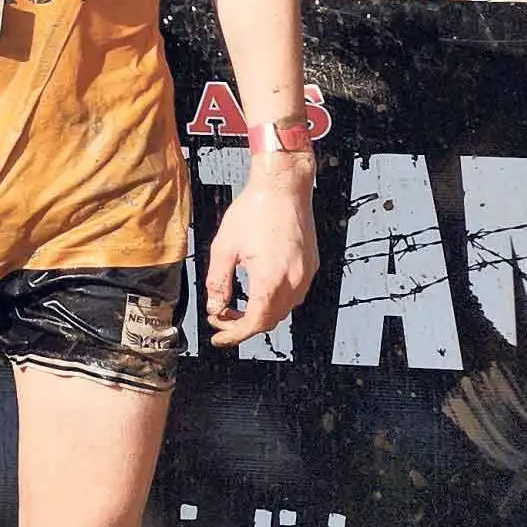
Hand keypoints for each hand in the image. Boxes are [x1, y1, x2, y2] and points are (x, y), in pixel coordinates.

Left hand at [203, 156, 317, 347]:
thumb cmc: (254, 211)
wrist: (283, 188)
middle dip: (244, 325)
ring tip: (235, 306)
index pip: (254, 323)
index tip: (219, 337)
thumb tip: (215, 306)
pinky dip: (274, 301)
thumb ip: (217, 282)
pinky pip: (294, 295)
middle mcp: (294, 281)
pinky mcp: (311, 266)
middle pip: (270, 320)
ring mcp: (306, 274)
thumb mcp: (223, 248)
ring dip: (260, 314)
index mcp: (270, 279)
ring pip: (283, 310)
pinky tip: (256, 291)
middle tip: (222, 319)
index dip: (234, 334)